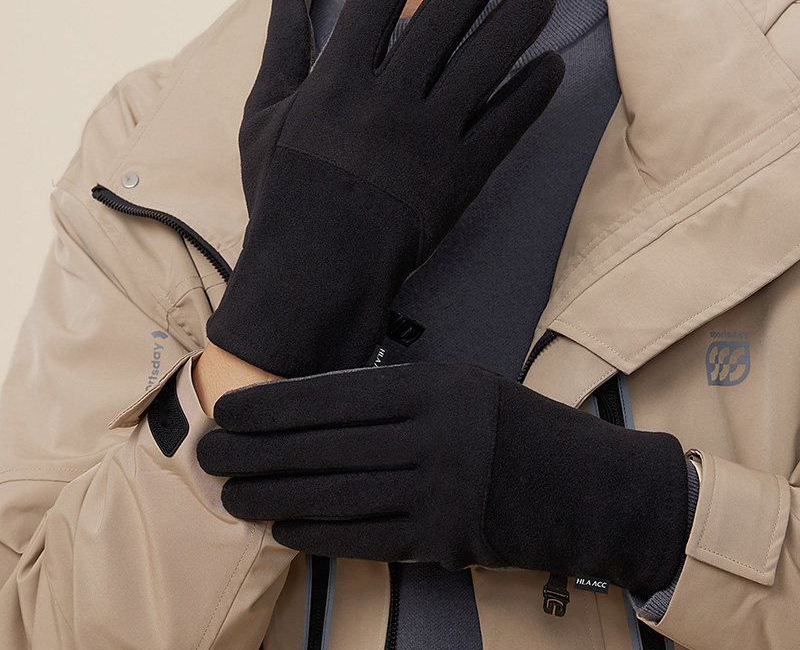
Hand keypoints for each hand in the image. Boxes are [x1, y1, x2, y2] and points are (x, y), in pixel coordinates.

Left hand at [197, 363, 688, 598]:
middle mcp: (432, 437)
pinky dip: (317, 533)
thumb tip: (324, 409)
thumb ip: (401, 395)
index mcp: (435, 389)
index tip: (228, 412)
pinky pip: (365, 537)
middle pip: (325, 448)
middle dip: (256, 453)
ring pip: (335, 495)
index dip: (273, 406)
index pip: (335, 396)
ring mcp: (439, 493)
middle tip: (208, 455)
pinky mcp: (444, 541)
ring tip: (231, 496)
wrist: (592, 487)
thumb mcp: (465, 387)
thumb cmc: (522, 427)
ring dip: (274, 497)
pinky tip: (282, 527)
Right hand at [205, 0, 563, 377]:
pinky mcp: (459, 175)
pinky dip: (532, 94)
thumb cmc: (284, 196)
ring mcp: (428, 137)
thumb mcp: (263, 120)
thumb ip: (279, 54)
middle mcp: (388, 97)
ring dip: (520, 21)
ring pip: (485, 62)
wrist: (315, 271)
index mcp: (338, 79)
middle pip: (444, 15)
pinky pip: (504, 124)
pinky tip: (553, 66)